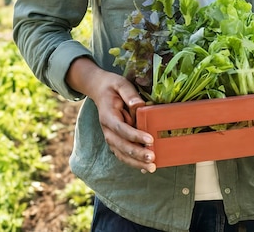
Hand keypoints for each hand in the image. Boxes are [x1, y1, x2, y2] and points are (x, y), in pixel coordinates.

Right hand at [66, 57, 156, 171]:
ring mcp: (110, 137)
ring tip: (152, 168)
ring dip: (136, 163)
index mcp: (108, 117)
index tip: (150, 140)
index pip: (122, 129)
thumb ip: (129, 94)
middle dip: (137, 154)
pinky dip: (133, 162)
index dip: (135, 136)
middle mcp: (107, 130)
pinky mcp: (115, 140)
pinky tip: (145, 168)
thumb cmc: (113, 87)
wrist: (100, 90)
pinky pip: (123, 154)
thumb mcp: (121, 84)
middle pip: (122, 146)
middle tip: (153, 158)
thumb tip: (139, 105)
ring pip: (122, 154)